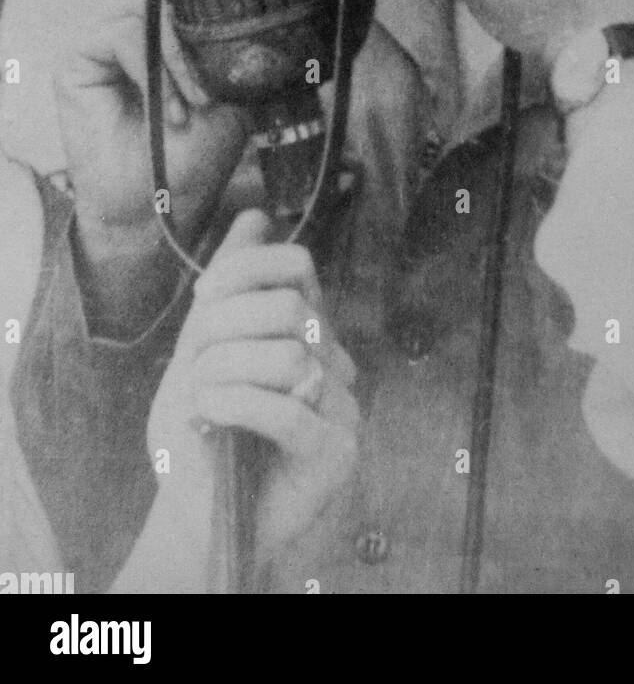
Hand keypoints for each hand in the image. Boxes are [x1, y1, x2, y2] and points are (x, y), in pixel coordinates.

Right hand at [58, 0, 250, 250]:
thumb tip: (224, 5)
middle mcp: (135, 33)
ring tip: (193, 105)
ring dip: (178, 59)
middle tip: (212, 89)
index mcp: (168, 37)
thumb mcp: (226, 96)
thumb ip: (221, 49)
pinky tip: (169, 106)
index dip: (215, 13)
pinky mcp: (77, 59)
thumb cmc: (193, 156)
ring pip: (148, 11)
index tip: (239, 55)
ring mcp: (104, 44)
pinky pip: (123, 34)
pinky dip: (153, 66)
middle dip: (198, 38)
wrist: (155, 206)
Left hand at [147, 210, 358, 568]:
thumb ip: (233, 284)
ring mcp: (343, 407)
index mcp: (308, 328)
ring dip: (220, 377)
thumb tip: (254, 215)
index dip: (244, 272)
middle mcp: (334, 360)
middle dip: (220, 332)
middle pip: (286, 307)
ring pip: (285, 356)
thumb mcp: (206, 347)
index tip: (202, 304)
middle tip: (192, 369)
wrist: (198, 516)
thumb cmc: (204, 433)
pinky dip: (232, 407)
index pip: (296, 264)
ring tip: (199, 405)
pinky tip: (209, 420)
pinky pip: (285, 408)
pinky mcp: (336, 452)